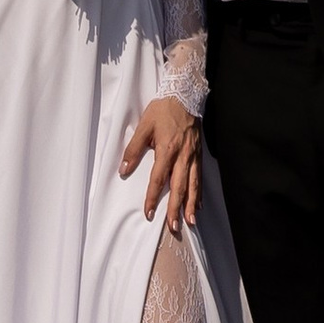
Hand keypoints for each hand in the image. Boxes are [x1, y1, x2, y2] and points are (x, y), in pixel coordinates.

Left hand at [122, 94, 201, 232]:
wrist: (185, 95)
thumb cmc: (163, 110)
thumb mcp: (144, 126)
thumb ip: (134, 149)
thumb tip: (123, 169)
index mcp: (167, 149)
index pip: (158, 179)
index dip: (153, 197)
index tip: (149, 213)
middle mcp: (182, 156)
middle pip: (179, 187)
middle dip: (176, 209)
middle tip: (174, 227)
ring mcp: (193, 156)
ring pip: (193, 185)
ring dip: (191, 205)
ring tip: (190, 221)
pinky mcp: (199, 154)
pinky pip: (200, 177)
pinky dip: (200, 192)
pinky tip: (199, 204)